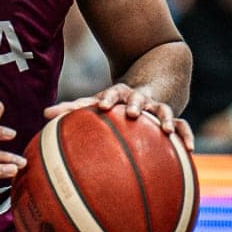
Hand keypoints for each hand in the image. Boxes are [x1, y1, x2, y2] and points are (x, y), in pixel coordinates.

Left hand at [45, 84, 178, 135]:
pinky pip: (182, 127)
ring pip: (164, 110)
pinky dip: (186, 136)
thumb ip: (72, 109)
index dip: (108, 99)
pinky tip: (189, 150)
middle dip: (137, 104)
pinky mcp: (172, 118)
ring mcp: (157, 107)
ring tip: (166, 130)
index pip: (112, 93)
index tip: (103, 106)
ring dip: (164, 119)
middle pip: (139, 99)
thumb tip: (43, 115)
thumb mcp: (99, 101)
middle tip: (134, 113)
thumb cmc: (117, 100)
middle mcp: (140, 99)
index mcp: (120, 94)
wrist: (153, 81)